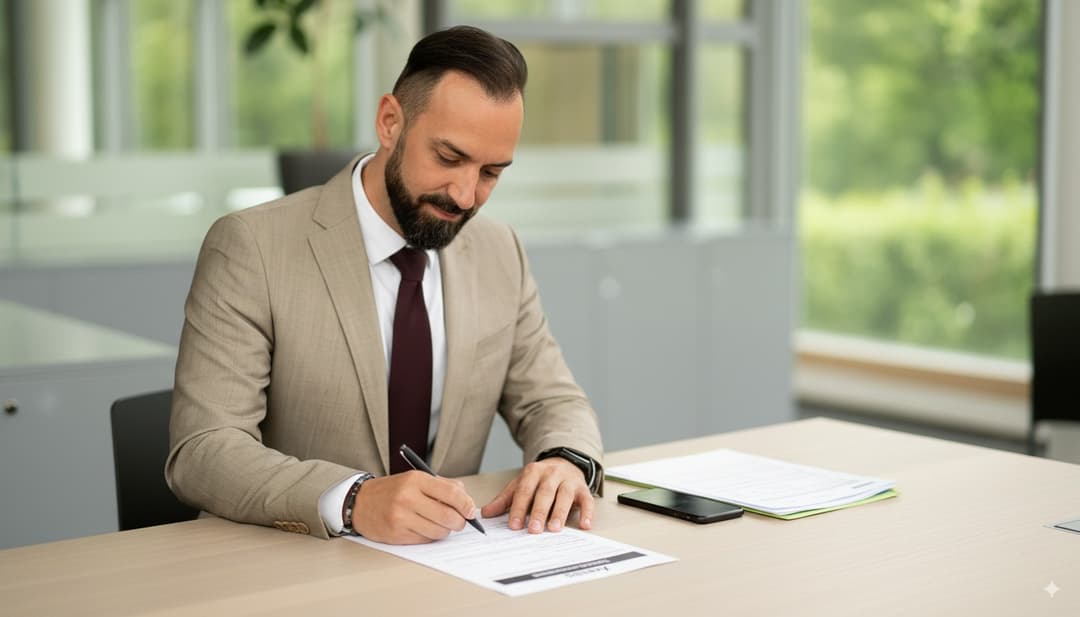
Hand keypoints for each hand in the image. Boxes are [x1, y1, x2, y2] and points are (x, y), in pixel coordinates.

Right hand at [351, 471, 476, 543]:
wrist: (360, 502)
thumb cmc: (391, 490)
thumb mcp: (415, 479)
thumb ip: (442, 486)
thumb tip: (466, 500)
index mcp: (415, 480)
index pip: (451, 493)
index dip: (466, 504)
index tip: (471, 511)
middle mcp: (408, 497)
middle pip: (448, 516)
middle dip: (459, 522)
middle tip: (459, 521)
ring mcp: (401, 517)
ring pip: (439, 531)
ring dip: (445, 530)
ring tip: (438, 523)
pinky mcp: (396, 534)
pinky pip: (425, 540)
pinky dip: (430, 536)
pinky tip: (423, 528)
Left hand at [481, 458, 594, 532]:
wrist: (564, 462)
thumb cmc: (540, 479)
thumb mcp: (520, 484)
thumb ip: (505, 499)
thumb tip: (486, 513)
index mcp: (533, 472)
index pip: (524, 490)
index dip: (518, 508)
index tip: (513, 525)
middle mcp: (552, 474)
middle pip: (545, 493)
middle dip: (538, 511)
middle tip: (533, 529)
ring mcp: (569, 481)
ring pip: (565, 496)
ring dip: (559, 513)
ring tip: (554, 528)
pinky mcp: (583, 489)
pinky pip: (587, 501)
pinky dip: (587, 513)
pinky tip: (584, 525)